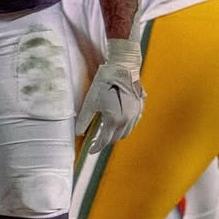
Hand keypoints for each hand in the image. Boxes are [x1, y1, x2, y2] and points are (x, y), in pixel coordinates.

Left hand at [75, 38, 144, 153]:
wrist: (123, 67)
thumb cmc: (105, 83)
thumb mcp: (90, 101)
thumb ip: (84, 119)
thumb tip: (78, 132)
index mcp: (114, 120)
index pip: (104, 140)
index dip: (96, 147)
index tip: (90, 150)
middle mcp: (127, 120)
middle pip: (116, 138)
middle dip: (105, 141)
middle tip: (96, 140)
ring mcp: (135, 114)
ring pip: (125, 132)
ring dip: (116, 135)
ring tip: (106, 132)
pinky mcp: (139, 108)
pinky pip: (132, 124)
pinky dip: (124, 127)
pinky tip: (118, 122)